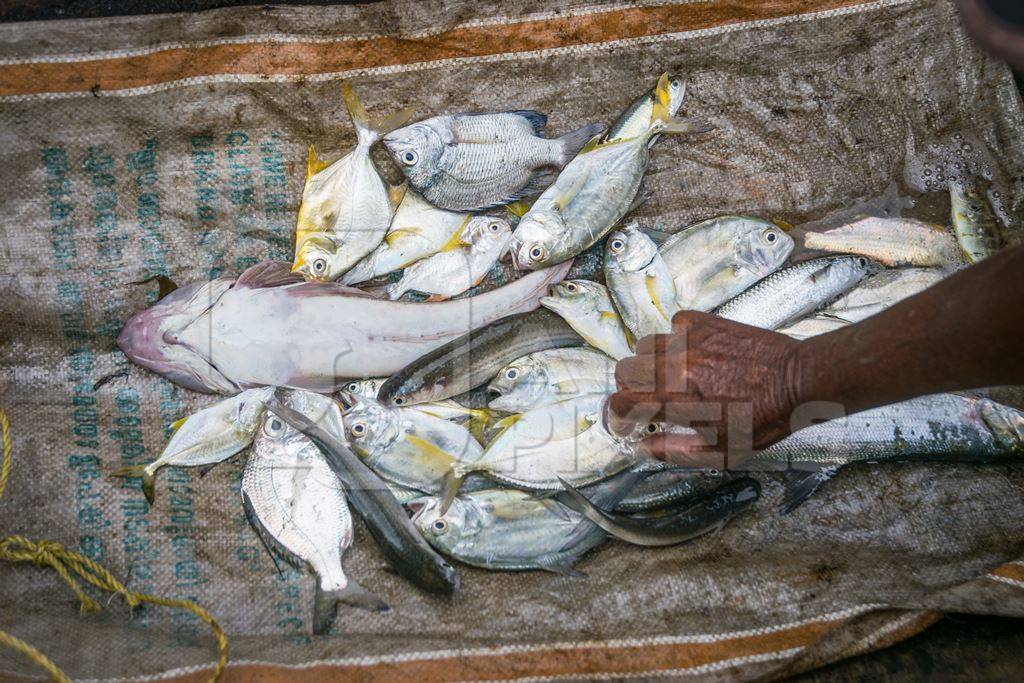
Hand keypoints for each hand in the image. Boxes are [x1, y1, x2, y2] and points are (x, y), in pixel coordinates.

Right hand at [609, 310, 805, 467]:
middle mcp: (675, 365)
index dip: (619, 416)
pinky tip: (693, 351)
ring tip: (671, 374)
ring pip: (645, 345)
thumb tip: (642, 448)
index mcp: (676, 400)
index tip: (629, 422)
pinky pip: (673, 324)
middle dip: (630, 388)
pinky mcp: (705, 322)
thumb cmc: (763, 420)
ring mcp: (689, 340)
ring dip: (650, 362)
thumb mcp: (721, 451)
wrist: (798, 381)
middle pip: (624, 370)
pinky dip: (676, 338)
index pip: (621, 402)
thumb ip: (676, 451)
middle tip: (650, 399)